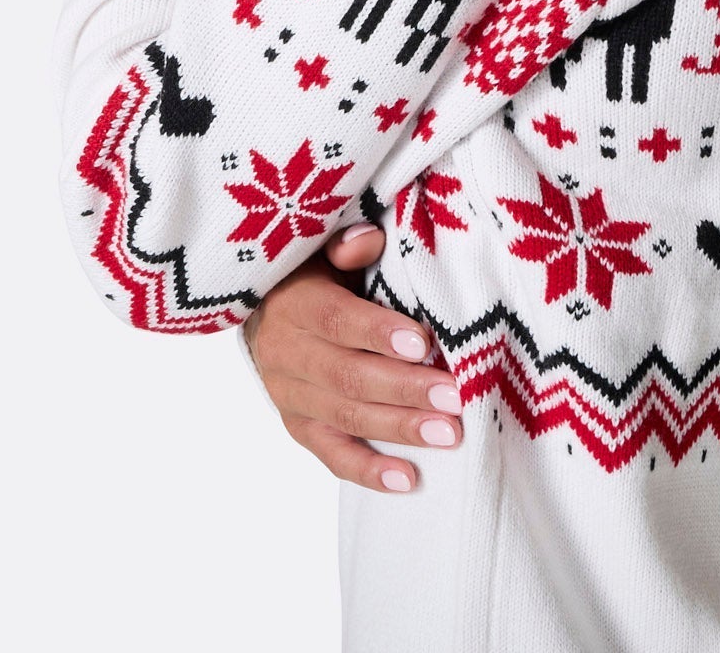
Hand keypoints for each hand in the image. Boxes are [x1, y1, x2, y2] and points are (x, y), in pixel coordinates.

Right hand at [239, 223, 463, 493]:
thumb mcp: (324, 249)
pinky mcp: (297, 425)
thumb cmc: (315, 272)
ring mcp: (288, 395)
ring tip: (448, 435)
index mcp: (293, 303)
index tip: (423, 344)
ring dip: (399, 428)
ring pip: (345, 416)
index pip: (336, 321)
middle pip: (347, 376)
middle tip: (454, 397)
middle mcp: (285, 352)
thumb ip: (347, 246)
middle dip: (404, 389)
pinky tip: (407, 480)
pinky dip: (368, 469)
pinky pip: (331, 454)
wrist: (265, 310)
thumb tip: (370, 238)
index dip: (378, 333)